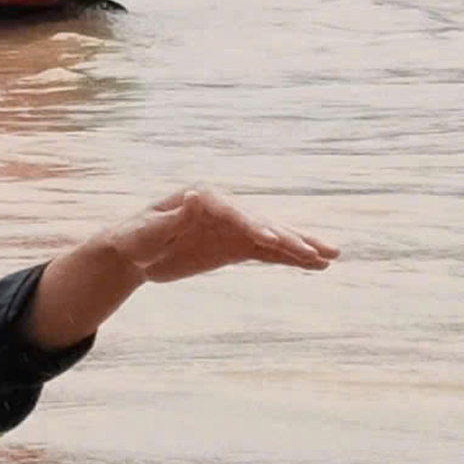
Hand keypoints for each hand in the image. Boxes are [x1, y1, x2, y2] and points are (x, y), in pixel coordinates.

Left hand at [21, 187, 336, 350]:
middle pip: (261, 222)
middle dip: (290, 236)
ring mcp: (232, 229)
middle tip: (318, 249)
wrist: (131, 252)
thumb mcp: (148, 230)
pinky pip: (267, 253)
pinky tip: (315, 265)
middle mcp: (223, 209)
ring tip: (332, 256)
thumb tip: (195, 197)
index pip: (233, 211)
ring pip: (272, 237)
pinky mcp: (234, 246)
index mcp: (201, 198)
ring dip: (300, 247)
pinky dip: (290, 259)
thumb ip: (173, 218)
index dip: (252, 224)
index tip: (270, 239)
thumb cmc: (134, 237)